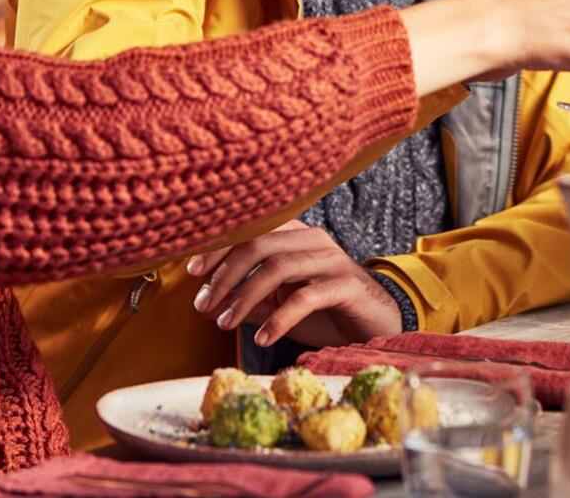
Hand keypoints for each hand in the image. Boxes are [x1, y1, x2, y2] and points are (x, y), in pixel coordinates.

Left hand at [188, 221, 403, 348]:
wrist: (377, 326)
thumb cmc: (326, 312)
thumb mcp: (280, 305)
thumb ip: (249, 299)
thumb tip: (207, 303)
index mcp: (296, 236)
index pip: (250, 229)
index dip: (218, 248)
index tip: (192, 273)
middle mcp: (314, 240)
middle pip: (260, 243)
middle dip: (225, 274)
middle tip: (204, 305)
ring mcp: (332, 261)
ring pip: (278, 266)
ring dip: (244, 297)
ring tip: (224, 324)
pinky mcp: (347, 286)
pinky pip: (306, 297)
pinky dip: (278, 319)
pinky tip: (261, 339)